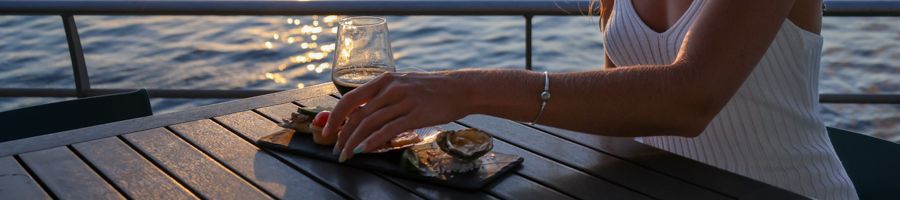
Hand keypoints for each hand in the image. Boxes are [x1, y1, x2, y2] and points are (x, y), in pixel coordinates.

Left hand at [322, 72, 470, 161]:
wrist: (460, 88)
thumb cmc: (432, 89)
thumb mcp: (405, 84)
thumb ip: (385, 95)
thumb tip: (364, 113)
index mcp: (385, 79)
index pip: (350, 98)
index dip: (335, 116)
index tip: (326, 131)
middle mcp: (390, 88)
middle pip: (357, 114)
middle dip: (341, 134)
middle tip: (335, 149)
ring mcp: (402, 101)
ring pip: (369, 124)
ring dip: (353, 142)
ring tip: (345, 156)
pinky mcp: (414, 115)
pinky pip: (387, 131)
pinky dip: (371, 142)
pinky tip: (362, 151)